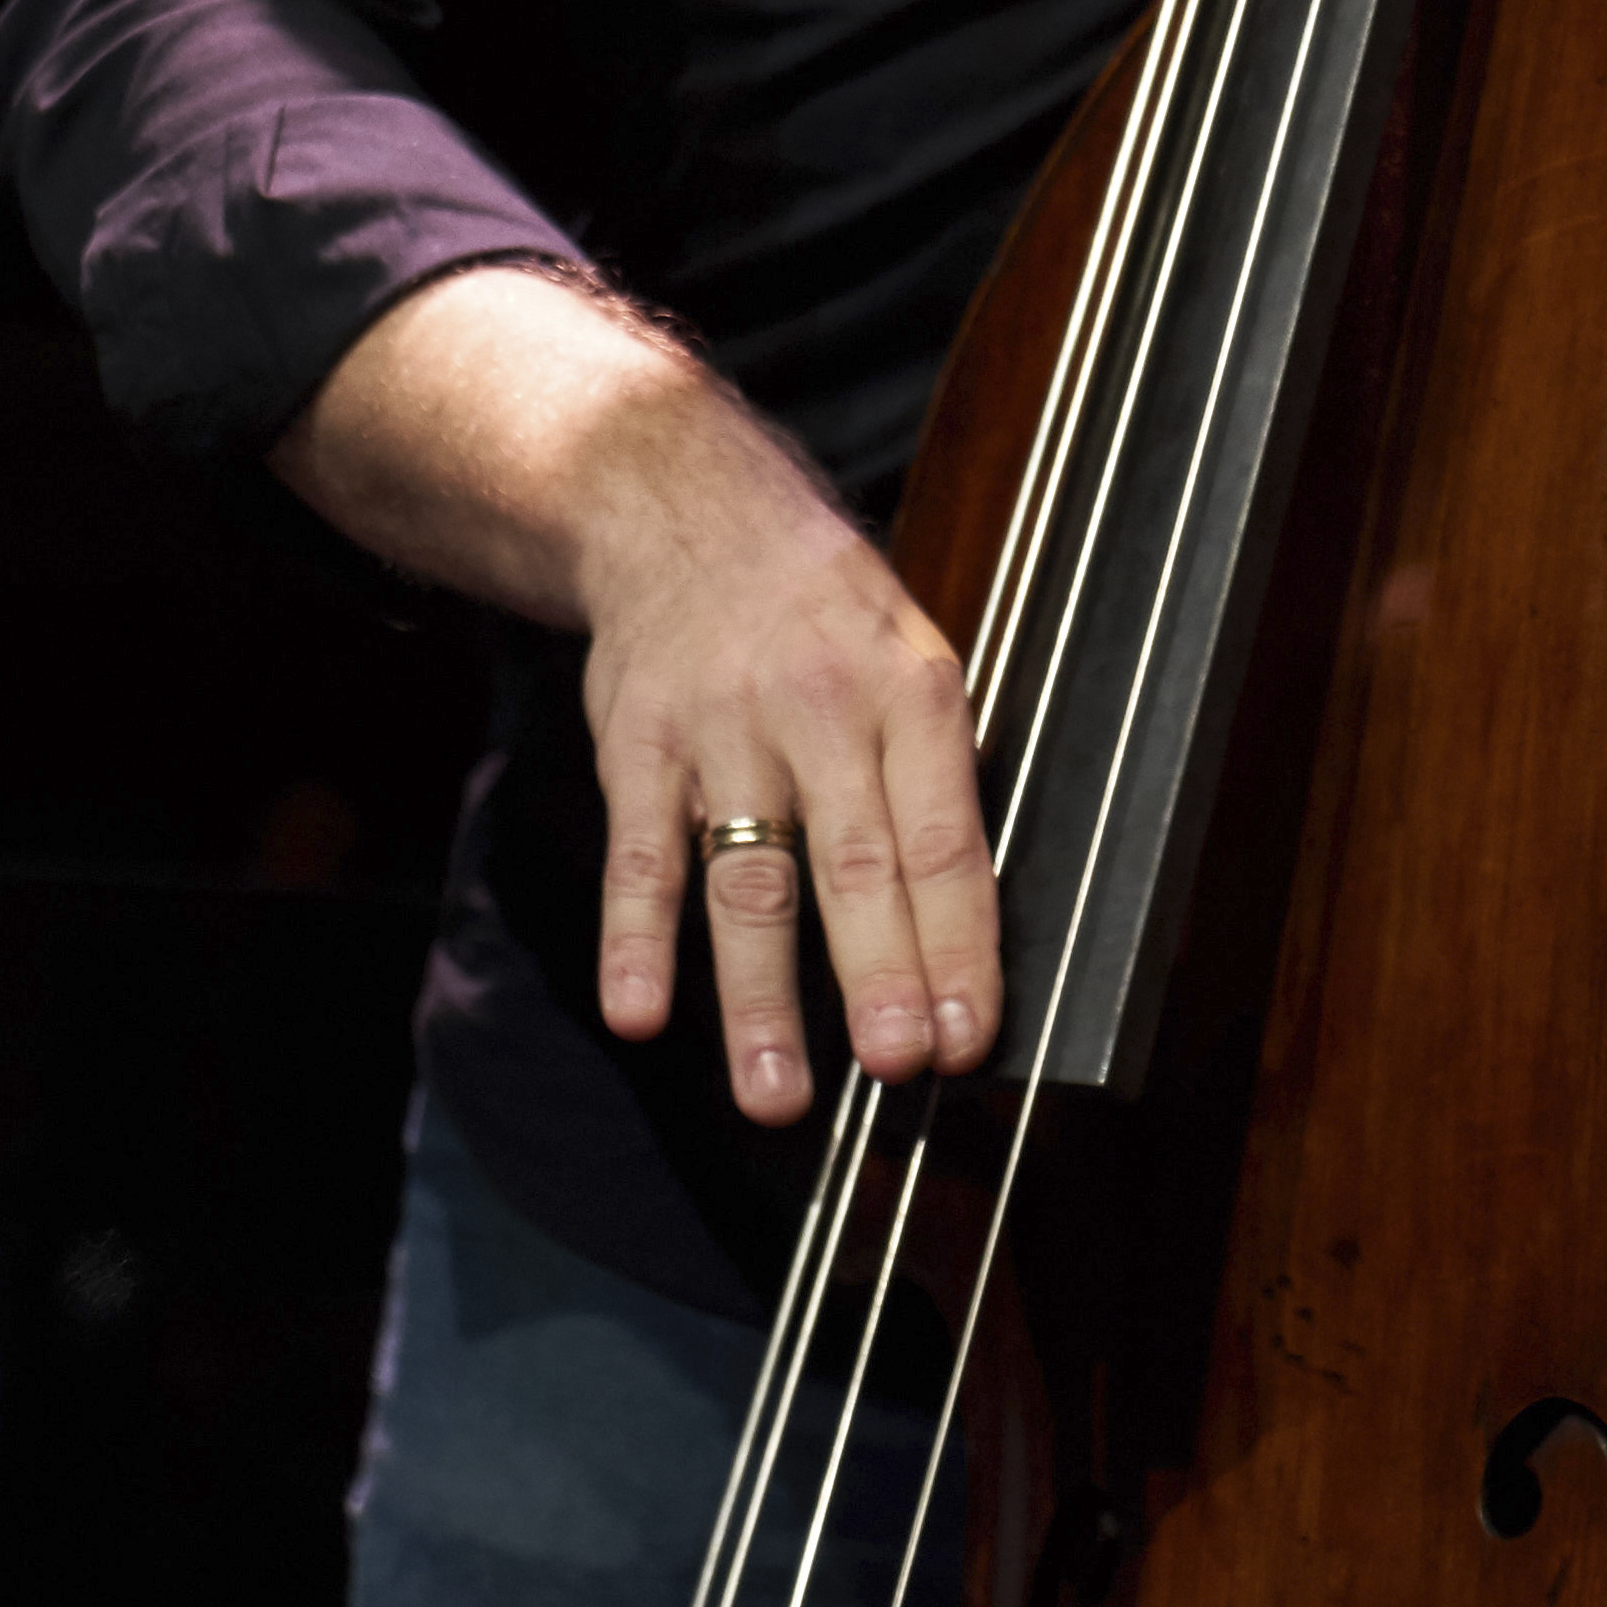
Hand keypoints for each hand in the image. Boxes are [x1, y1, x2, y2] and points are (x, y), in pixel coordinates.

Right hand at [568, 384, 1002, 1125]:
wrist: (685, 509)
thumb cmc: (822, 612)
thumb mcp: (910, 658)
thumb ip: (935, 783)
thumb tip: (970, 934)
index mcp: (912, 695)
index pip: (945, 840)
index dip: (958, 944)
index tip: (970, 1037)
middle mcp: (822, 713)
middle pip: (855, 865)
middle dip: (879, 975)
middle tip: (899, 1069)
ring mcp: (724, 731)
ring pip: (748, 878)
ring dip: (761, 995)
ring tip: (778, 1098)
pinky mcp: (640, 745)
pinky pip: (641, 854)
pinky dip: (636, 937)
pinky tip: (642, 1012)